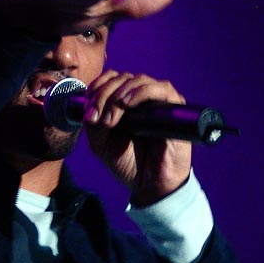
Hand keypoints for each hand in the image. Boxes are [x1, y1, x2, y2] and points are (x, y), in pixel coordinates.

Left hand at [83, 71, 191, 205]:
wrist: (150, 184)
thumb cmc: (128, 162)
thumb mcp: (100, 143)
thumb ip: (93, 124)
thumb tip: (90, 108)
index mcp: (124, 101)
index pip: (110, 78)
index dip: (97, 87)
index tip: (88, 111)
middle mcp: (141, 97)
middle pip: (121, 78)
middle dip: (104, 95)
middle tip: (98, 119)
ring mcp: (158, 100)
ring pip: (138, 80)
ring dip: (118, 95)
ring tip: (111, 119)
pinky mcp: (174, 107)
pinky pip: (160, 88)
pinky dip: (140, 92)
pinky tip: (127, 104)